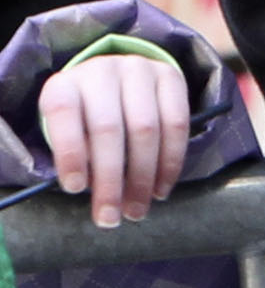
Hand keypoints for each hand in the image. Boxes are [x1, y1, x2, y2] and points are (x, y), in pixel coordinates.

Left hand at [40, 44, 184, 227]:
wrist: (114, 81)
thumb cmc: (83, 119)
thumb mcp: (67, 132)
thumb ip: (77, 156)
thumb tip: (96, 193)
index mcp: (65, 85)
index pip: (64, 114)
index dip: (70, 152)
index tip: (75, 190)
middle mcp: (102, 71)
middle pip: (109, 128)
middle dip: (111, 179)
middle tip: (111, 217)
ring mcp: (140, 69)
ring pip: (146, 128)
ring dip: (144, 177)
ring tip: (137, 209)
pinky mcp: (171, 76)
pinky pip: (177, 122)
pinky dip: (171, 161)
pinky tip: (161, 187)